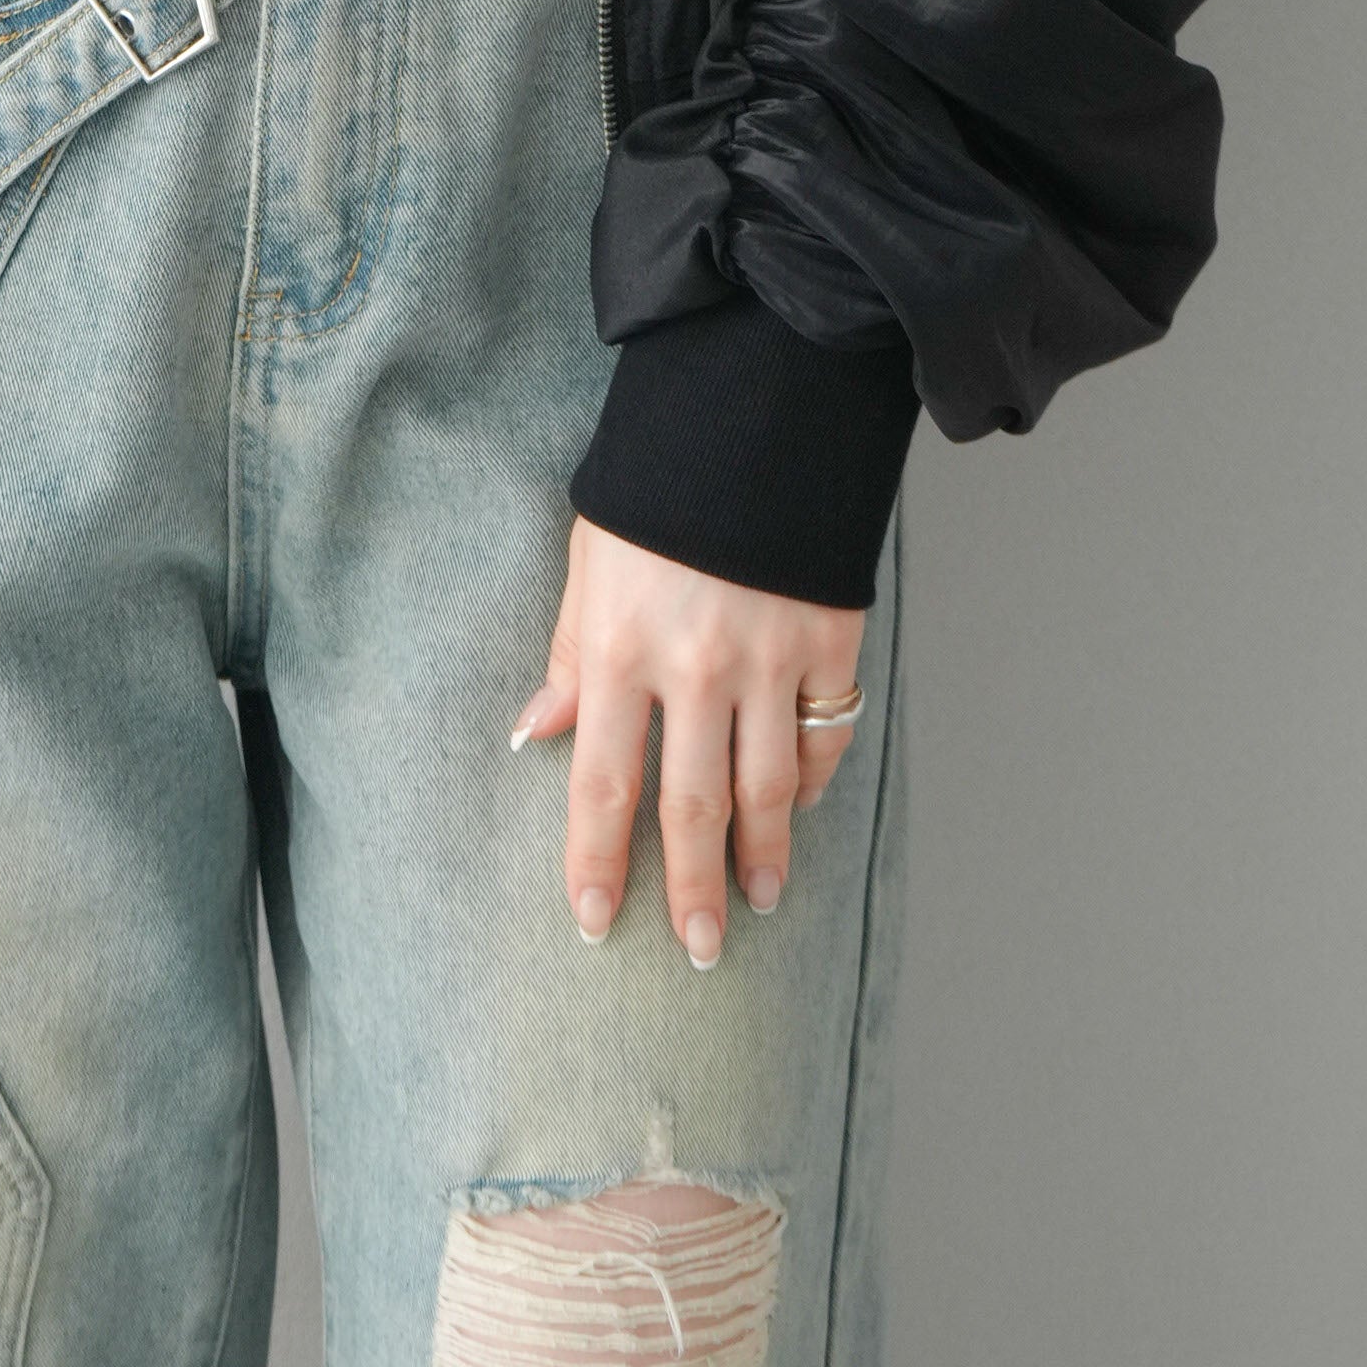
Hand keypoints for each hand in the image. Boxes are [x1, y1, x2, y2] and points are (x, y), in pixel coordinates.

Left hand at [511, 515, 865, 967]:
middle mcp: (694, 666)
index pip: (603, 783)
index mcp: (620, 647)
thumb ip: (569, 657)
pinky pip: (823, 735)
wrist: (754, 415)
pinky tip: (797, 810)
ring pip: (768, 788)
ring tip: (756, 901)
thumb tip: (536, 734)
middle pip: (692, 807)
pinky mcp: (829, 640)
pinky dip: (810, 781)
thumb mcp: (589, 563)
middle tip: (697, 951)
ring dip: (763, 856)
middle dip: (692, 890)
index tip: (595, 924)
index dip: (597, 861)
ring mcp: (769, 658)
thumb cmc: (654, 492)